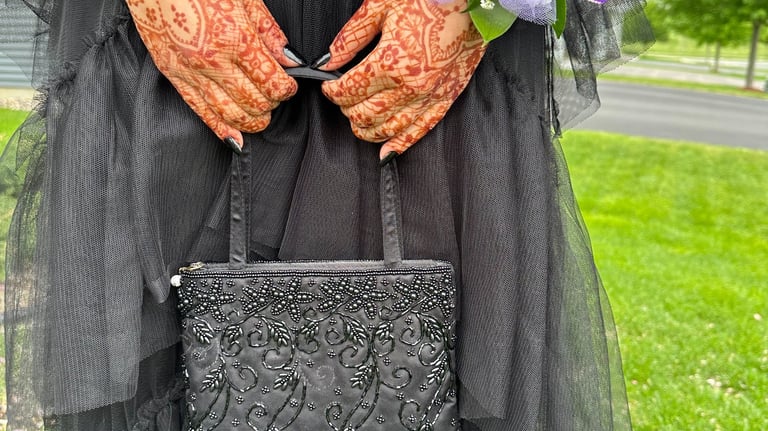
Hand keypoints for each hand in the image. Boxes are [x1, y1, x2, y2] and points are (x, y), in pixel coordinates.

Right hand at [127, 0, 300, 147]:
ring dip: (252, 121)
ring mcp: (191, 73)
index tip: (289, 84)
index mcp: (235, 40)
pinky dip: (221, 130)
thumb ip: (269, 33)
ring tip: (261, 113)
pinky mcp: (174, 77)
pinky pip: (201, 113)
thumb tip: (290, 59)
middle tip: (274, 95)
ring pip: (230, 115)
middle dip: (271, 104)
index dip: (286, 88)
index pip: (271, 83)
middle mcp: (213, 62)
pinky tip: (236, 139)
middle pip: (254, 103)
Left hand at [319, 0, 485, 159]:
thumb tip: (328, 60)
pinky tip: (386, 152)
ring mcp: (429, 96)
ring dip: (367, 130)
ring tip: (357, 121)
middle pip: (365, 115)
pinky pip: (421, 130)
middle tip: (343, 99)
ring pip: (388, 129)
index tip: (328, 86)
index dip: (331, 92)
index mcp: (390, 62)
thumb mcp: (381, 6)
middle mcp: (409, 86)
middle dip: (347, 110)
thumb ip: (351, 37)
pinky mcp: (446, 99)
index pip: (349, 91)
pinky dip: (401, 144)